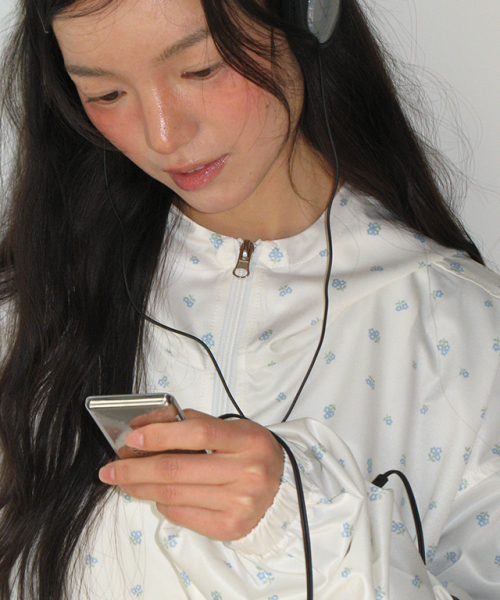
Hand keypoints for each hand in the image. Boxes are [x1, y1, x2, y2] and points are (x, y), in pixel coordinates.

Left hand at [98, 410, 283, 540]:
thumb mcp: (233, 429)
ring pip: (174, 495)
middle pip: (178, 469)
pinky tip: (156, 494)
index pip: (197, 434)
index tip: (132, 438)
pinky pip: (182, 515)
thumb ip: (195, 425)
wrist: (282, 488)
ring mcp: (240, 502)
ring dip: (141, 488)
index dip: (160, 435)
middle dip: (135, 469)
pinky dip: (162, 503)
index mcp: (247, 439)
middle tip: (111, 469)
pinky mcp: (231, 527)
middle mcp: (247, 471)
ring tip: (124, 481)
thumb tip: (147, 429)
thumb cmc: (250, 452)